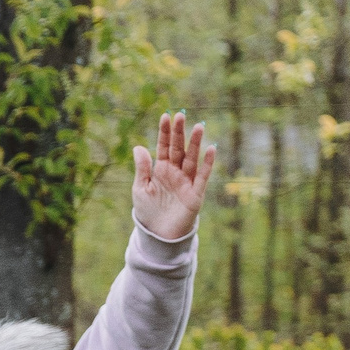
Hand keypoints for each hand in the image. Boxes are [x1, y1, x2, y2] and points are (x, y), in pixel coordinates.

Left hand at [130, 111, 214, 239]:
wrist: (158, 234)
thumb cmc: (149, 211)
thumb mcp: (140, 189)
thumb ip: (142, 168)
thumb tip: (138, 147)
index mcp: (161, 169)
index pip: (164, 147)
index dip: (165, 133)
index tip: (165, 116)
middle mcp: (175, 172)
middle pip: (179, 149)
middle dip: (179, 133)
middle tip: (180, 115)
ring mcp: (186, 181)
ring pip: (192, 159)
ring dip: (195, 144)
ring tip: (198, 127)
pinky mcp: (195, 193)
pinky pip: (202, 176)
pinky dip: (207, 163)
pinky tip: (211, 149)